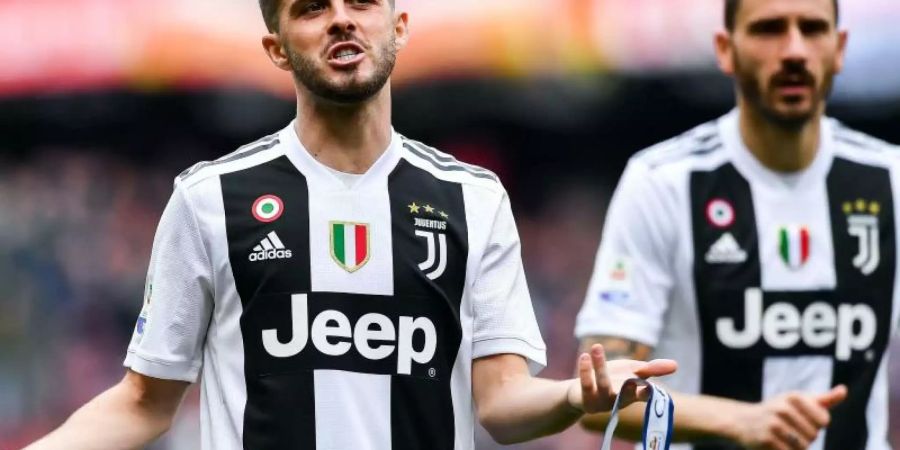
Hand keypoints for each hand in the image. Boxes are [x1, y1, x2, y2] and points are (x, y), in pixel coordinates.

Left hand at [567, 344, 676, 413]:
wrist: (581, 390)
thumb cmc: (612, 379)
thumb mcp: (632, 371)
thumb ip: (652, 369)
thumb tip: (676, 365)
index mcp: (632, 395)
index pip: (643, 396)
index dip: (646, 394)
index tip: (649, 389)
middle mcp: (618, 400)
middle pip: (624, 394)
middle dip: (627, 388)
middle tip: (631, 378)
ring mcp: (600, 401)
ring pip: (602, 383)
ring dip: (599, 365)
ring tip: (596, 346)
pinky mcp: (585, 398)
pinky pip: (585, 384)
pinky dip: (584, 370)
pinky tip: (584, 356)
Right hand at [730, 386, 846, 449]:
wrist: (743, 422)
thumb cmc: (777, 411)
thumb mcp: (797, 401)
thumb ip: (823, 400)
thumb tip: (844, 390)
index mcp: (793, 397)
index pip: (824, 420)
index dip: (815, 424)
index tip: (800, 419)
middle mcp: (783, 408)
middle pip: (813, 435)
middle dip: (805, 437)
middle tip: (788, 429)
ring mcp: (773, 424)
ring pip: (803, 446)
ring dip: (796, 447)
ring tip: (783, 437)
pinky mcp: (766, 440)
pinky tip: (776, 445)